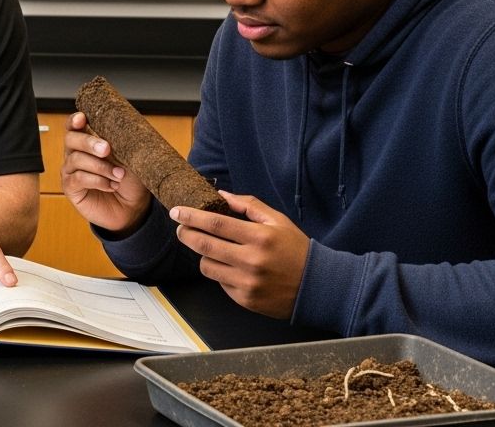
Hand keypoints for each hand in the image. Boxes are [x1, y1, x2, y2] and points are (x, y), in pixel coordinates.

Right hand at [60, 111, 151, 233]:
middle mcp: (75, 153)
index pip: (74, 126)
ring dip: (100, 166)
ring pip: (76, 159)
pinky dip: (97, 181)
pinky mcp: (71, 188)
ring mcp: (71, 171)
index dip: (75, 120)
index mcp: (88, 141)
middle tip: (107, 149)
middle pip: (71, 139)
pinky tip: (111, 186)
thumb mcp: (130, 158)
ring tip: (119, 175)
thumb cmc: (130, 180)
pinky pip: (78, 179)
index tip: (82, 118)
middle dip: (89, 142)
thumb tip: (119, 130)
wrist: (132, 207)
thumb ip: (121, 143)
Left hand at [170, 191, 308, 318]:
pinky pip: (220, 282)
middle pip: (204, 245)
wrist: (318, 286)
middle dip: (186, 234)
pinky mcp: (245, 299)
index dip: (192, 217)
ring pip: (207, 266)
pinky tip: (230, 267)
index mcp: (260, 237)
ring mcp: (247, 282)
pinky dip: (220, 273)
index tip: (177, 211)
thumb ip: (249, 206)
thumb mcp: (278, 221)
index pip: (216, 224)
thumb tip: (222, 195)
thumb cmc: (296, 250)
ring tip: (211, 249)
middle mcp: (252, 260)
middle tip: (180, 228)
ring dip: (203, 255)